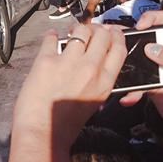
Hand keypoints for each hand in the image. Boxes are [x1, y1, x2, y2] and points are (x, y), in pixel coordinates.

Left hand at [13, 24, 125, 144]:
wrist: (43, 132)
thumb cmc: (66, 123)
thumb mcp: (94, 103)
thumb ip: (98, 82)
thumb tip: (96, 64)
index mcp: (105, 81)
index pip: (119, 49)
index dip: (116, 35)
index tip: (112, 31)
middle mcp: (90, 69)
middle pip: (101, 35)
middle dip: (97, 28)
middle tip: (90, 29)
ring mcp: (69, 63)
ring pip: (80, 31)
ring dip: (76, 29)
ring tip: (71, 32)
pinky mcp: (46, 61)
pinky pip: (52, 38)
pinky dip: (52, 35)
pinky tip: (52, 37)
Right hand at [122, 11, 162, 155]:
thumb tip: (150, 47)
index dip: (152, 18)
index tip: (139, 27)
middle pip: (148, 37)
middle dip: (133, 40)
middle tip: (119, 45)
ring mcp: (160, 69)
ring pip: (139, 59)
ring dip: (128, 65)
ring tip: (118, 70)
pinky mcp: (152, 85)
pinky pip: (136, 82)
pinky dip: (131, 89)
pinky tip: (130, 98)